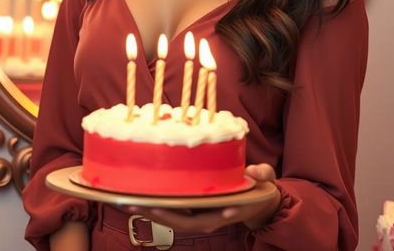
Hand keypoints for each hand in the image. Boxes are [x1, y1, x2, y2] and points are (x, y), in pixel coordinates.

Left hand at [126, 163, 280, 233]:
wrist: (262, 202)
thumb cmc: (262, 188)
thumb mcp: (267, 179)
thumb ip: (263, 174)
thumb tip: (255, 172)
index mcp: (224, 211)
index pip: (199, 218)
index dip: (181, 216)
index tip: (159, 207)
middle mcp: (209, 217)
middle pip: (177, 221)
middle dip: (155, 213)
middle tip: (131, 202)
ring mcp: (201, 214)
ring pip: (172, 217)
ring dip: (150, 211)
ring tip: (126, 200)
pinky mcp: (196, 207)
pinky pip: (174, 210)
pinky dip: (157, 205)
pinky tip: (141, 195)